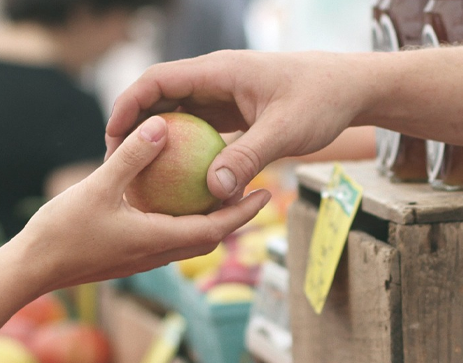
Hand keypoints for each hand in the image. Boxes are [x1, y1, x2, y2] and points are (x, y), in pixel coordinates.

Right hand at [17, 115, 270, 293]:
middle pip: (209, 236)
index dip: (244, 212)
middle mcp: (157, 254)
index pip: (215, 229)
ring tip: (222, 192)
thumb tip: (162, 125)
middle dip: (235, 216)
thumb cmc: (62, 231)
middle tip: (256, 190)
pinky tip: (173, 198)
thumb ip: (132, 157)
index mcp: (158, 240)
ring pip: (188, 240)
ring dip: (210, 220)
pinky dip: (181, 220)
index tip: (266, 193)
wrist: (31, 270)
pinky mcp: (128, 256)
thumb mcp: (98, 187)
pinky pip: (166, 237)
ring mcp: (142, 258)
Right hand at [106, 51, 370, 200]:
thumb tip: (214, 191)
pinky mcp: (234, 112)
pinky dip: (185, 151)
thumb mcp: (285, 132)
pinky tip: (178, 183)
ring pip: (178, 115)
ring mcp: (224, 96)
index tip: (112, 138)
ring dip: (158, 141)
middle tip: (116, 164)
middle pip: (160, 98)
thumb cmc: (321, 101)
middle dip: (134, 127)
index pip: (157, 80)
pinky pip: (199, 130)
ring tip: (139, 176)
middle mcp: (215, 80)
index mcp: (219, 71)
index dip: (128, 106)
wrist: (350, 88)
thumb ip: (248, 158)